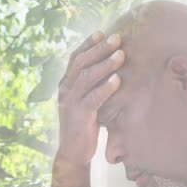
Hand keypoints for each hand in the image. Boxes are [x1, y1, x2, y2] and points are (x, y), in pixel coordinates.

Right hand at [56, 32, 123, 165]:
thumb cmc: (84, 125)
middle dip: (100, 49)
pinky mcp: (79, 116)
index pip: (75, 58)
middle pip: (82, 63)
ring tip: (121, 55)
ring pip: (87, 77)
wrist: (73, 153)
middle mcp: (65, 90)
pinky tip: (118, 80)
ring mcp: (71, 102)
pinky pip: (93, 98)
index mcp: (65, 84)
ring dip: (105, 64)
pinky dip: (106, 88)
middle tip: (117, 38)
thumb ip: (91, 86)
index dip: (88, 44)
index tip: (101, 33)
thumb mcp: (85, 101)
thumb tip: (111, 68)